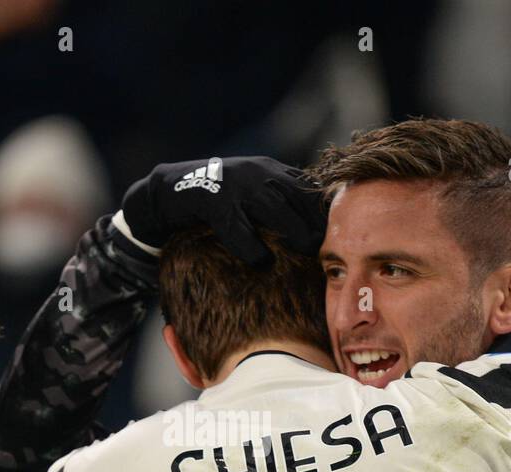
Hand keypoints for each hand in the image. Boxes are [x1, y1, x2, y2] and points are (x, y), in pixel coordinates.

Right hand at [120, 156, 324, 264]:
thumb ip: (280, 202)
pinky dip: (251, 247)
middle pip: (299, 197)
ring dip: (295, 233)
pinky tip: (260, 262)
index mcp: (270, 170)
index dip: (325, 211)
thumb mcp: (253, 192)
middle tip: (327, 251)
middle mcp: (257, 172)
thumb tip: (315, 227)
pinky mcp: (213, 201)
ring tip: (307, 253)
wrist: (171, 190)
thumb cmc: (218, 200)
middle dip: (316, 223)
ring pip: (275, 208)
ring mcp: (235, 185)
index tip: (340, 234)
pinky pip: (238, 226)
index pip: (309, 188)